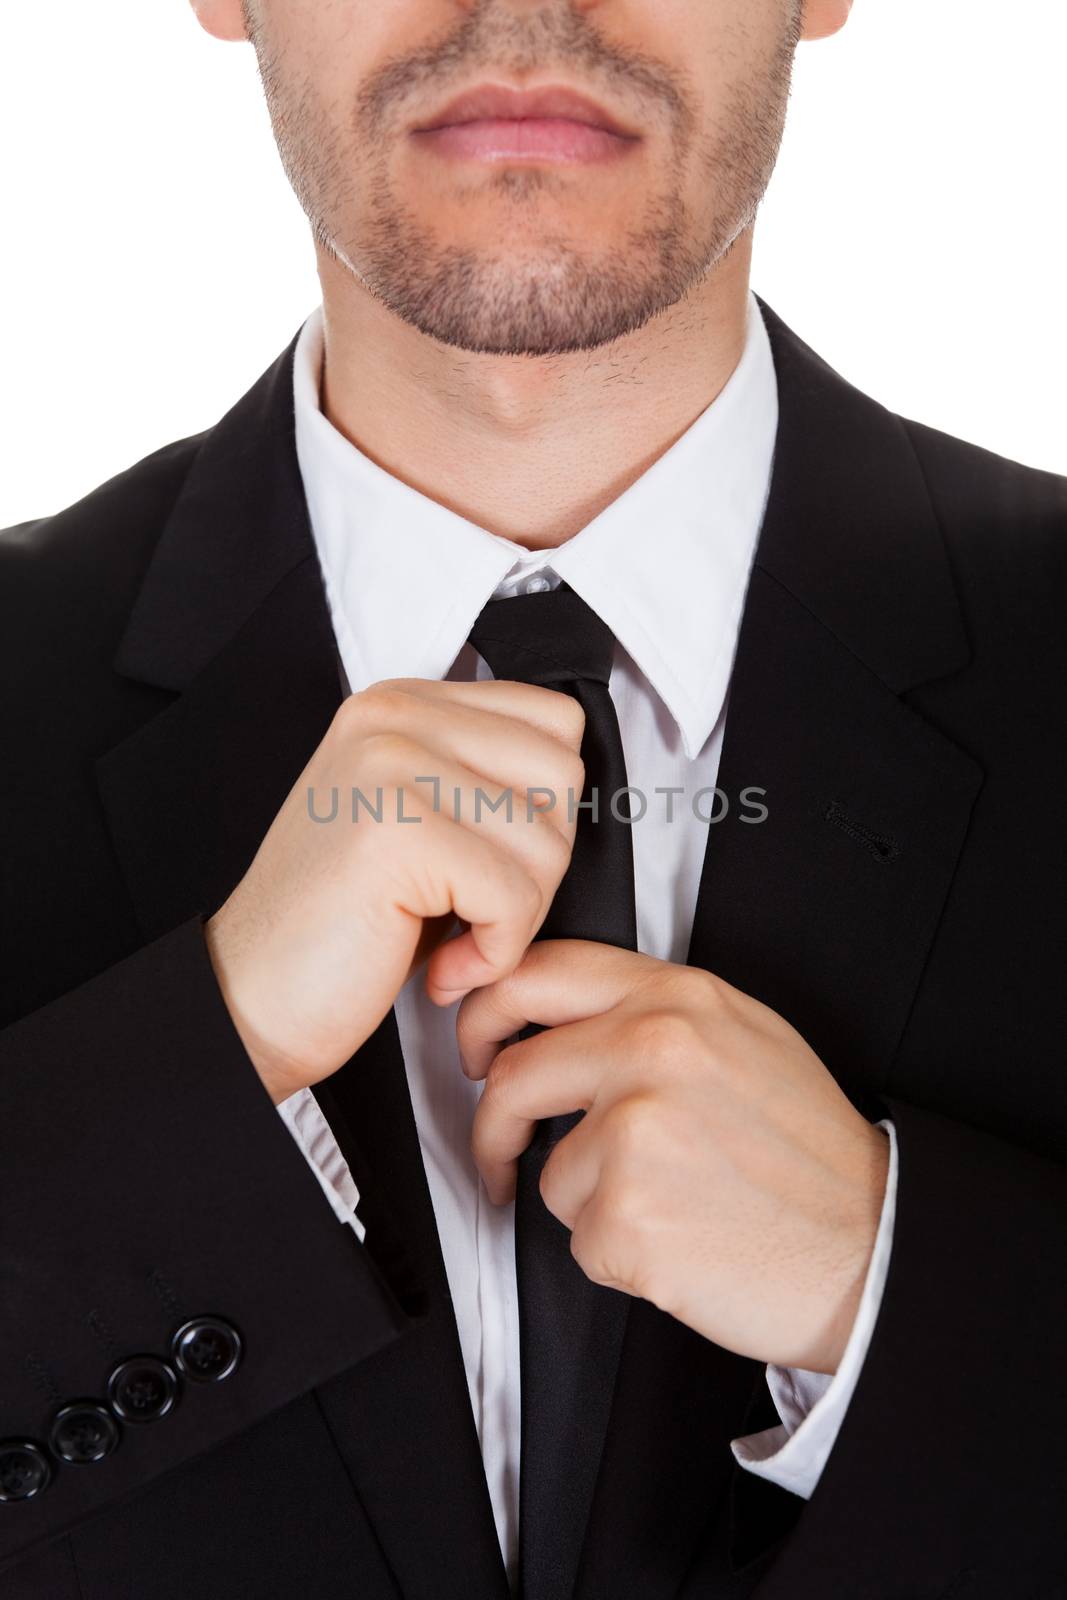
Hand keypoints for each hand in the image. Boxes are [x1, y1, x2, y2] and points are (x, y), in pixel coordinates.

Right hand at [205, 679, 583, 1104]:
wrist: (250, 1002)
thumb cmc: (339, 927)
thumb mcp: (416, 821)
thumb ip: (482, 780)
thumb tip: (576, 790)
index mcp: (401, 704)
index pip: (554, 721)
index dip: (545, 809)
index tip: (490, 861)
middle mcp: (393, 717)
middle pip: (562, 776)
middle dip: (538, 864)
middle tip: (474, 910)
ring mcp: (390, 766)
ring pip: (547, 840)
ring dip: (516, 917)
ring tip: (452, 940)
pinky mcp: (398, 833)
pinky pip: (515, 897)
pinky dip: (494, 955)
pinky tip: (443, 969)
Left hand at [455, 941, 889, 1373]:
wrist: (868, 1248)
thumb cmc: (811, 1154)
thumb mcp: (745, 1038)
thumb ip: (655, 1013)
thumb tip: (563, 1019)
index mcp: (679, 1000)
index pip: (539, 974)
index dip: (484, 1007)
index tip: (473, 1039)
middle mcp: (651, 1051)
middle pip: (512, 1074)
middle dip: (493, 1124)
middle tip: (499, 1148)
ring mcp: (634, 1131)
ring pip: (547, 1167)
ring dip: (586, 1198)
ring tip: (665, 1202)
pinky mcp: (625, 1213)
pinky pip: (576, 1234)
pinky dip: (613, 1249)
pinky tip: (675, 1239)